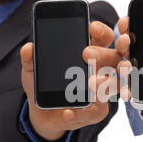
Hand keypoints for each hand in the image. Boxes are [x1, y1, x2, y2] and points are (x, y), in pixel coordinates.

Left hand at [20, 21, 120, 140]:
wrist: (43, 113)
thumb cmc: (45, 85)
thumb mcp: (33, 70)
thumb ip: (30, 59)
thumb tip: (29, 48)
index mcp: (90, 54)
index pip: (103, 38)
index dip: (102, 31)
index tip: (92, 27)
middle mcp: (101, 70)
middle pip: (113, 58)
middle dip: (104, 54)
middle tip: (87, 53)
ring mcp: (101, 91)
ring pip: (113, 85)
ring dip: (104, 83)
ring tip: (91, 83)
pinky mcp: (96, 111)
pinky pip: (95, 112)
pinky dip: (81, 112)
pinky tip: (68, 112)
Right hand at [115, 17, 142, 126]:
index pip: (138, 34)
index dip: (129, 26)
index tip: (126, 21)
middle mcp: (140, 60)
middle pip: (125, 48)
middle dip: (122, 43)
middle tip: (125, 41)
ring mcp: (134, 76)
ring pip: (121, 68)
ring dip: (119, 67)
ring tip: (125, 67)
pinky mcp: (133, 92)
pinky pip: (124, 90)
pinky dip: (123, 91)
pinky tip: (127, 93)